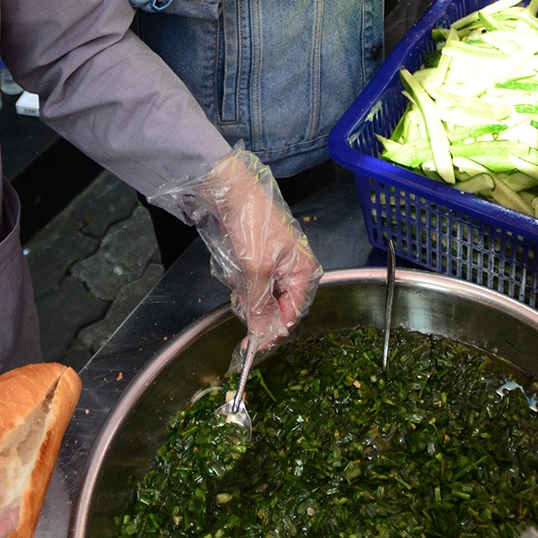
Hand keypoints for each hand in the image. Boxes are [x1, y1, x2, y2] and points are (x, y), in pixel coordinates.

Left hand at [197, 149, 323, 350]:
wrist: (232, 192)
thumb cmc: (252, 225)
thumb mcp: (256, 269)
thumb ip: (260, 303)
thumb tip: (261, 335)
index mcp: (305, 270)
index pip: (294, 313)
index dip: (275, 330)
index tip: (253, 345)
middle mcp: (296, 270)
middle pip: (280, 307)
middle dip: (260, 312)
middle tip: (241, 310)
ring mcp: (279, 264)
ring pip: (266, 297)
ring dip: (250, 297)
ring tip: (238, 280)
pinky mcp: (263, 259)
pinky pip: (256, 284)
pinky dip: (245, 286)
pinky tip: (236, 274)